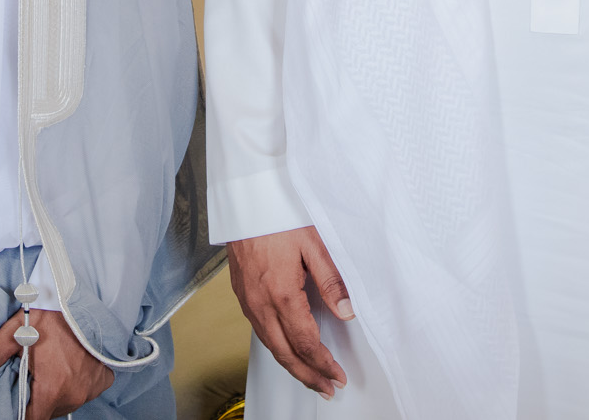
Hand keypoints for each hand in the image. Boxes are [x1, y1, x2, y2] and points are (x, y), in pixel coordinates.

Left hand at [0, 309, 111, 418]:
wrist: (84, 295)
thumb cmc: (50, 313)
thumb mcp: (14, 333)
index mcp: (51, 389)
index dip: (19, 413)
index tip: (14, 398)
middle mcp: (74, 395)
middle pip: (47, 411)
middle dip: (35, 399)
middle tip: (28, 374)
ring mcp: (91, 389)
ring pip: (64, 402)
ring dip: (54, 391)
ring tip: (47, 367)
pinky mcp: (103, 380)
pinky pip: (84, 391)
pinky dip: (75, 383)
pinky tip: (66, 364)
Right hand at [226, 225, 351, 398]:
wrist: (245, 200)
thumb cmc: (278, 215)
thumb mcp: (313, 243)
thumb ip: (331, 280)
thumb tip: (346, 311)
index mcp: (281, 293)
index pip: (305, 342)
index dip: (322, 364)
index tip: (336, 376)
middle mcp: (261, 303)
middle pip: (285, 353)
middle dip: (308, 376)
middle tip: (326, 388)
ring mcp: (248, 300)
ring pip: (270, 345)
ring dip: (292, 365)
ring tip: (310, 376)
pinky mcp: (242, 294)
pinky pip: (259, 331)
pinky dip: (276, 347)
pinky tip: (286, 348)